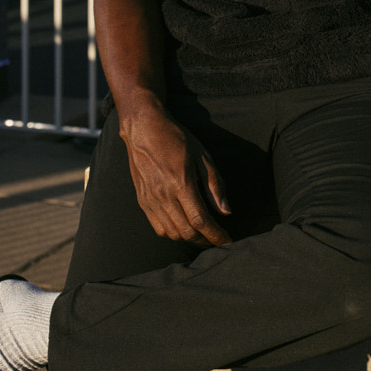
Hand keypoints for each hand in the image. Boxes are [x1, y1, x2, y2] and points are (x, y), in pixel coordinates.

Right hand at [121, 105, 231, 246]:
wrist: (144, 128)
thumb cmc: (176, 139)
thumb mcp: (202, 155)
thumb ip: (214, 185)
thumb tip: (226, 211)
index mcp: (181, 183)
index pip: (200, 220)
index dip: (216, 235)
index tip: (227, 242)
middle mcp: (163, 195)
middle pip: (187, 232)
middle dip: (206, 240)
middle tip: (218, 239)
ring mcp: (150, 200)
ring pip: (173, 233)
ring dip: (190, 239)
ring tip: (203, 234)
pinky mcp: (143, 201)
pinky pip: (158, 228)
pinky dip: (173, 233)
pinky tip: (183, 227)